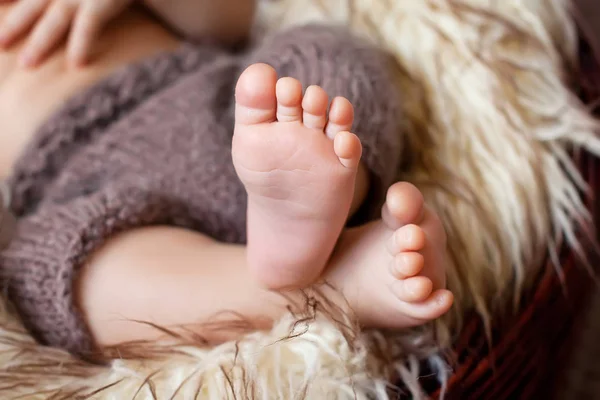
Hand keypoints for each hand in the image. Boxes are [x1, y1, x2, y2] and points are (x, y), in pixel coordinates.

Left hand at [0, 0, 131, 67]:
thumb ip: (86, 3)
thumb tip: (68, 9)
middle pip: (36, 3)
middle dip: (16, 24)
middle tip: (1, 45)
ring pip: (56, 16)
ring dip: (40, 41)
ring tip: (27, 65)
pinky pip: (90, 23)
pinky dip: (82, 43)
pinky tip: (77, 65)